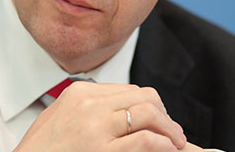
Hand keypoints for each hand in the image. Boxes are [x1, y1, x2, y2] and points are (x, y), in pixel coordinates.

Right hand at [15, 82, 186, 150]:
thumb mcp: (57, 120)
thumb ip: (85, 110)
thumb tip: (118, 112)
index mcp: (79, 93)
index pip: (129, 90)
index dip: (151, 107)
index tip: (159, 122)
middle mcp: (89, 104)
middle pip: (144, 97)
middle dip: (164, 115)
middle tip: (173, 134)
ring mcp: (95, 126)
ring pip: (150, 113)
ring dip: (170, 130)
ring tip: (176, 144)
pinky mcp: (101, 150)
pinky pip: (145, 140)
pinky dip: (164, 145)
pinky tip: (168, 151)